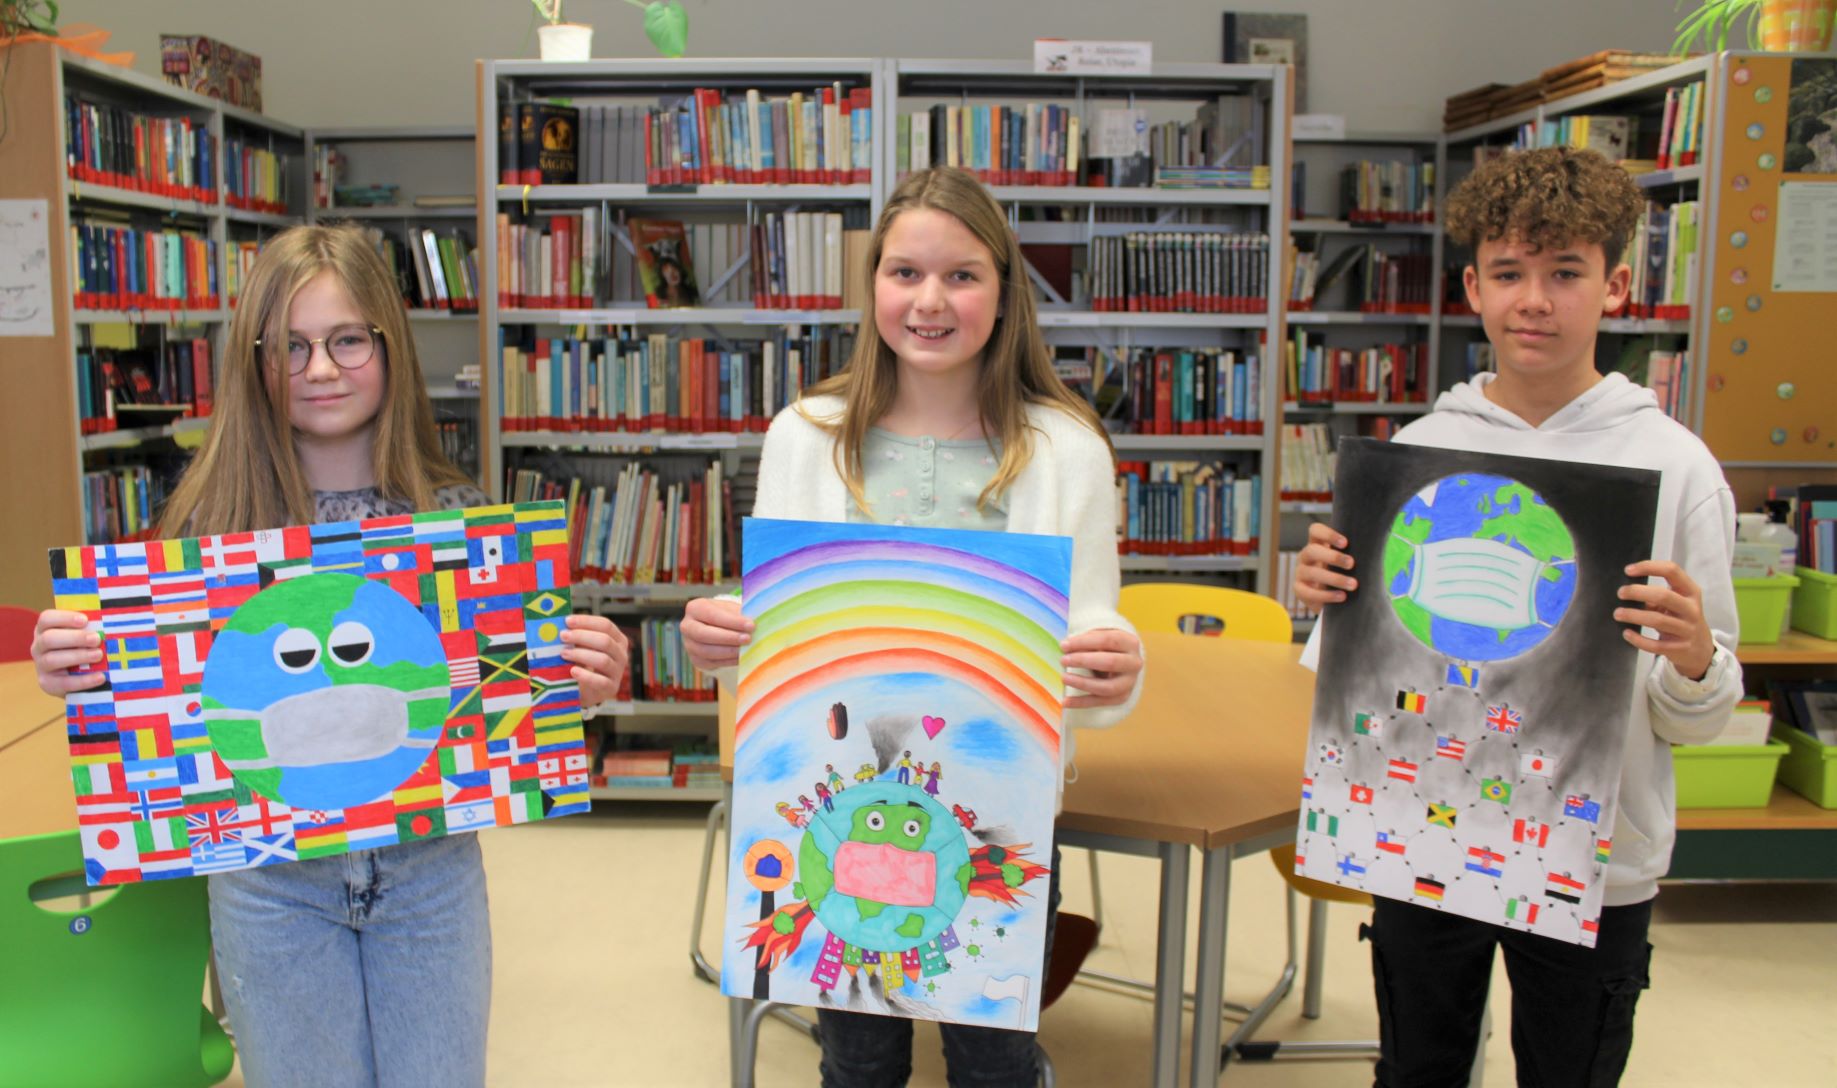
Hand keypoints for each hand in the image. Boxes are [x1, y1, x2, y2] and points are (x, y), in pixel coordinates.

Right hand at [32, 609, 105, 696]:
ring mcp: (41, 665)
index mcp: (45, 629)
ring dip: (78, 656)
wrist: (78, 676)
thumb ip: (92, 627)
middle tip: (96, 639)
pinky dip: (83, 680)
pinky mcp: (48, 683)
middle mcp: (39, 646)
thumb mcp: (85, 634)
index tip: (85, 620)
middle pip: (48, 639)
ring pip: (52, 659)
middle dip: (74, 638)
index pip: (47, 619)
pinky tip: (100, 677)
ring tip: (99, 655)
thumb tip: (110, 620)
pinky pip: (63, 683)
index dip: (64, 618)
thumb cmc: (84, 647)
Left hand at [560, 614, 629, 707]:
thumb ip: (577, 637)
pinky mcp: (611, 688)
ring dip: (581, 655)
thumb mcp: (584, 648)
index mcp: (617, 640)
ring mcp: (617, 672)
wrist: (588, 691)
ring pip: (603, 660)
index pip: (606, 625)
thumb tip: (560, 626)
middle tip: (563, 636)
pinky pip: (600, 681)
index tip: (567, 621)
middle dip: (582, 636)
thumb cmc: (585, 664)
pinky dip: (585, 676)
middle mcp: (621, 654)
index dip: (586, 621)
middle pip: (605, 641)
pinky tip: (573, 671)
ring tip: (564, 654)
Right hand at [681, 596, 751, 671]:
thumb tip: (752, 623)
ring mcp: (689, 644)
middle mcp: (687, 626)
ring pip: (706, 651)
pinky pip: (711, 663)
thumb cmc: (727, 615)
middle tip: (748, 639)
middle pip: (704, 634)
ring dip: (728, 651)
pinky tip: (741, 657)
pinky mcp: (696, 660)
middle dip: (728, 638)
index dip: (732, 621)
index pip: (712, 614)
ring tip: (746, 649)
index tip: (751, 625)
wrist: (720, 628)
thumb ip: (740, 614)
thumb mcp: (733, 609)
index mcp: (695, 608)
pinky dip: (728, 661)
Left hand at [1061, 627, 1142, 708]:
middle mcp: (1134, 663)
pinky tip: (1066, 702)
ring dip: (1083, 683)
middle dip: (1084, 661)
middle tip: (1063, 660)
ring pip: (1107, 687)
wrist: (1123, 663)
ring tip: (1064, 678)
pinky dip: (1082, 703)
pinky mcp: (1122, 697)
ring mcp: (1130, 682)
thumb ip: (1087, 640)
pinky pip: (1100, 702)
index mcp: (1130, 643)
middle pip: (1110, 662)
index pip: (1108, 640)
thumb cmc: (1106, 647)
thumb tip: (1066, 647)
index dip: (1084, 642)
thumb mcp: (1100, 638)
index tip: (1064, 645)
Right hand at [1295, 522, 1356, 610]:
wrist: (1334, 599)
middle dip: (1333, 557)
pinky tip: (1342, 597)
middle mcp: (1305, 556)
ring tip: (1353, 585)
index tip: (1345, 543)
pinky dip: (1326, 595)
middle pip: (1312, 550)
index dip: (1328, 534)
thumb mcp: (1347, 563)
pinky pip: (1309, 592)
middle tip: (1351, 564)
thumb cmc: (1345, 574)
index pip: (1315, 530)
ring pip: (1312, 572)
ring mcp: (1300, 573)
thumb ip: (1354, 554)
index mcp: (1317, 544)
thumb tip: (1373, 548)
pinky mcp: (1299, 590)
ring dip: (1334, 578)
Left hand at [1617, 560, 1714, 680]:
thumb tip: (1627, 591)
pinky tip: (1626, 633)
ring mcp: (1687, 629)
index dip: (1649, 567)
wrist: (1700, 647)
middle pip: (1663, 596)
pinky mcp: (1680, 648)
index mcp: (1691, 592)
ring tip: (1618, 613)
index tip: (1628, 570)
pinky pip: (1656, 644)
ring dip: (1634, 615)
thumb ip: (1657, 595)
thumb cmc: (1681, 618)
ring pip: (1658, 620)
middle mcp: (1692, 609)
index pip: (1672, 571)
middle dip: (1638, 592)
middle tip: (1621, 593)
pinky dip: (1638, 639)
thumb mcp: (1677, 602)